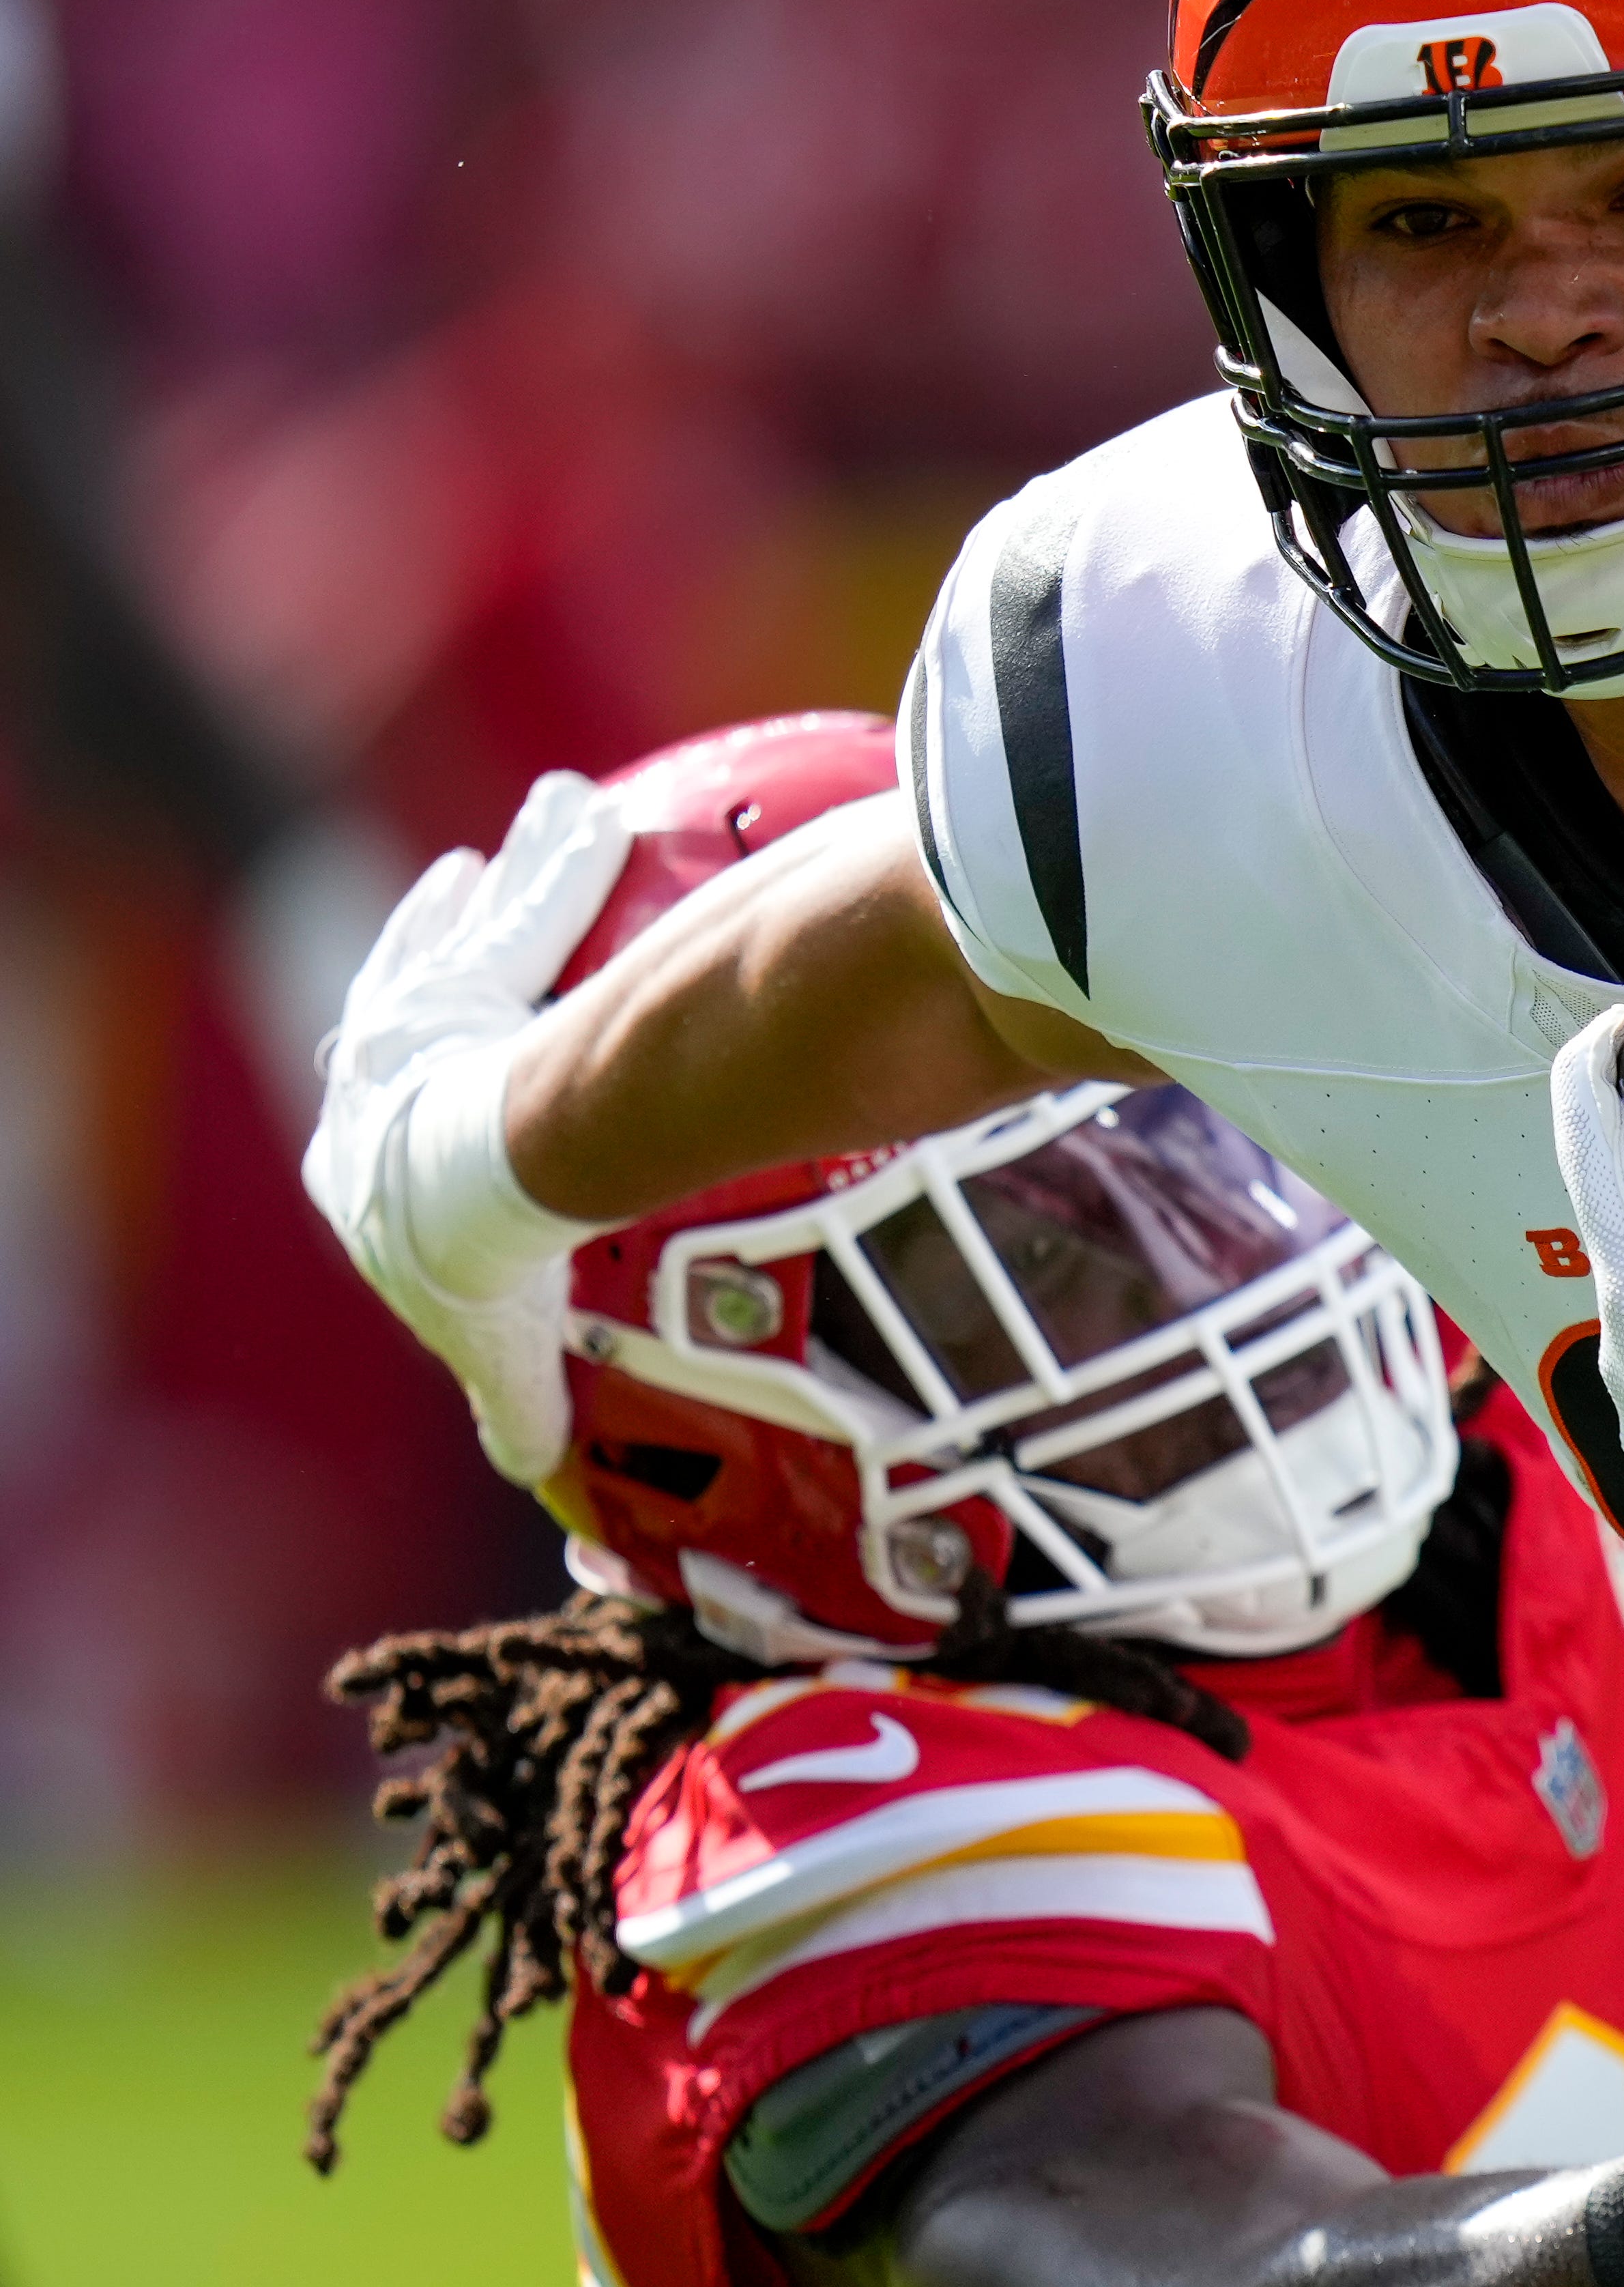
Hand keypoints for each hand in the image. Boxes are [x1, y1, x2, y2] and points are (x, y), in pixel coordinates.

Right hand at [302, 770, 627, 1484]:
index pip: (376, 1105)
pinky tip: (592, 815)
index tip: (396, 1040)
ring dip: (518, 879)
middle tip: (458, 887)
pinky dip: (558, 866)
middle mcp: (384, 1072)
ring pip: (476, 931)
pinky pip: (530, 909)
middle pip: (414, 988)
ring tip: (556, 819)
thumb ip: (522, 1402)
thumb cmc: (475, 1276)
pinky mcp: (465, 982)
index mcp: (369, 1163)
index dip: (389, 1068)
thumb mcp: (500, 1355)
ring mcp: (421, 1018)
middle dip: (427, 939)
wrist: (469, 1203)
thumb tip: (540, 1471)